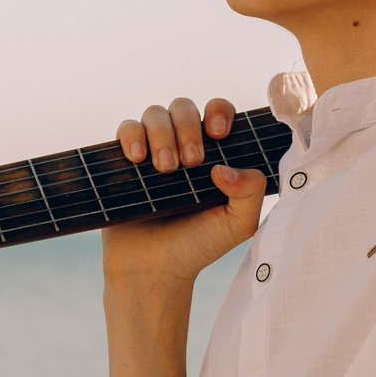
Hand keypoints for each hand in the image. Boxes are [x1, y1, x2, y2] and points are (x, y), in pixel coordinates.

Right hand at [104, 96, 265, 285]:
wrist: (154, 269)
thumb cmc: (198, 244)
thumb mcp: (238, 224)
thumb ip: (251, 192)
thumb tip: (225, 167)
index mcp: (213, 152)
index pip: (217, 111)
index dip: (218, 112)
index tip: (218, 134)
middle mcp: (182, 145)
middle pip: (184, 107)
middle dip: (188, 128)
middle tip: (191, 162)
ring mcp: (152, 150)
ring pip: (154, 113)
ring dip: (161, 133)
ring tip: (165, 168)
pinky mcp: (124, 161)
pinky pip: (125, 128)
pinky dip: (132, 136)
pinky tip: (137, 158)